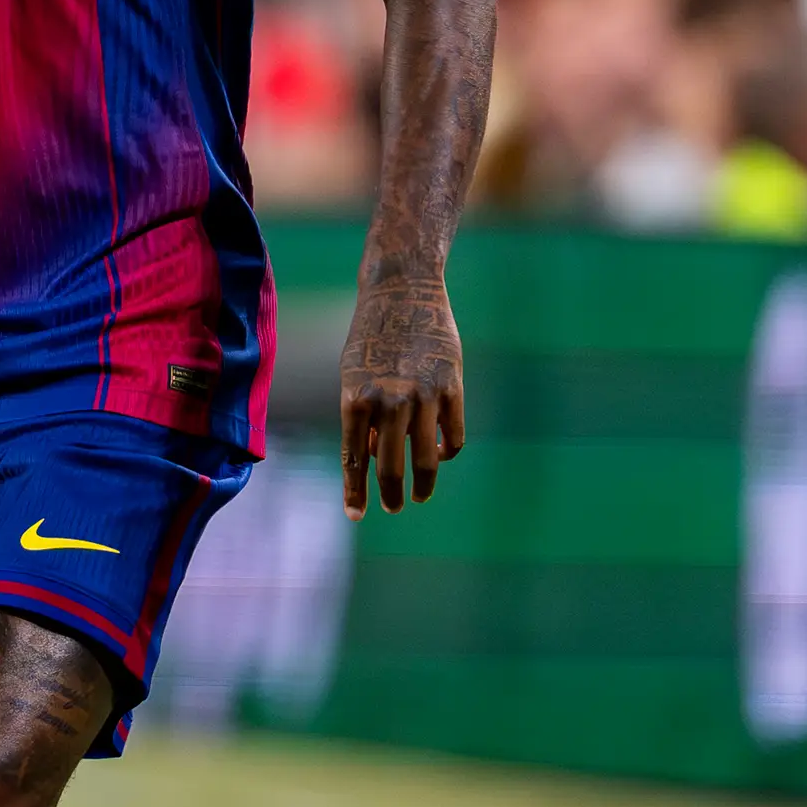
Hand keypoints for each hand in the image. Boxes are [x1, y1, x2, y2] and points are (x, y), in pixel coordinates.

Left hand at [339, 268, 465, 518]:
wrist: (404, 290)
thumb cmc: (371, 336)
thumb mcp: (353, 374)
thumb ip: (362, 417)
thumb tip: (374, 456)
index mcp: (356, 399)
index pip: (354, 459)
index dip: (355, 491)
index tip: (356, 516)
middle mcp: (389, 401)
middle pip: (391, 466)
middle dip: (390, 494)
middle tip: (392, 507)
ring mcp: (423, 395)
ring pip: (427, 458)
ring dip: (422, 483)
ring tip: (419, 495)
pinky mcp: (452, 386)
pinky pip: (453, 435)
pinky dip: (446, 451)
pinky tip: (439, 454)